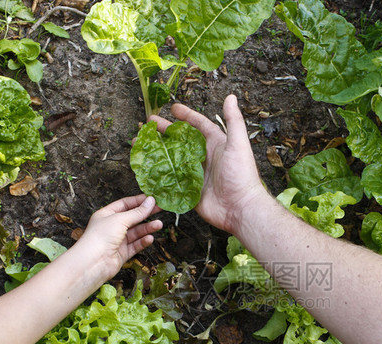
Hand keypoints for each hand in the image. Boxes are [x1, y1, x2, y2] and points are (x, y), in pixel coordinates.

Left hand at [75, 194, 162, 281]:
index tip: (152, 199)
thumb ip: (137, 212)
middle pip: (132, 218)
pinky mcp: (122, 253)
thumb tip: (150, 201)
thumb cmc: (101, 236)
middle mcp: (111, 227)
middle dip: (146, 214)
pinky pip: (135, 245)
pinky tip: (150, 238)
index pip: (124, 204)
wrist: (93, 262)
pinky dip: (143, 241)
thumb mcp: (120, 219)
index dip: (138, 201)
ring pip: (135, 232)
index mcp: (106, 215)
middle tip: (160, 209)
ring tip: (159, 225)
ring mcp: (117, 240)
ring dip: (147, 228)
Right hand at [149, 94, 266, 233]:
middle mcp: (204, 157)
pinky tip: (145, 168)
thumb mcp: (238, 144)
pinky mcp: (189, 189)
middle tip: (147, 124)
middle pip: (180, 140)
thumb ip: (234, 120)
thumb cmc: (242, 175)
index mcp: (215, 144)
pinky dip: (159, 174)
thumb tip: (231, 97)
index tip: (172, 109)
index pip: (198, 125)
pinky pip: (171, 180)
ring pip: (172, 158)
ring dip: (157, 151)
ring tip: (139, 143)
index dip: (186, 116)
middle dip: (164, 131)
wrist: (240, 208)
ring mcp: (195, 173)